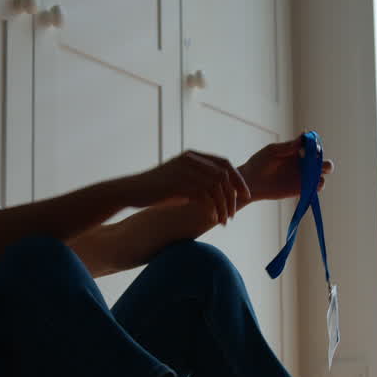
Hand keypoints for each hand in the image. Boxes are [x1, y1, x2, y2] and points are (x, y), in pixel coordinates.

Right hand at [127, 150, 251, 224]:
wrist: (132, 191)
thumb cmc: (155, 191)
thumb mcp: (179, 184)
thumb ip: (197, 185)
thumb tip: (215, 197)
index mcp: (192, 156)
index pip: (224, 163)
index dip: (237, 178)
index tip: (245, 195)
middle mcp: (190, 159)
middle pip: (224, 174)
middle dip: (234, 194)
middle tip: (235, 213)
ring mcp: (184, 170)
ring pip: (216, 186)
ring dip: (224, 205)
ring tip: (226, 220)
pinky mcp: (178, 183)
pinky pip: (204, 196)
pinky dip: (213, 208)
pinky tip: (214, 219)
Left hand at [238, 138, 334, 201]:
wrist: (250, 183)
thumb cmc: (259, 163)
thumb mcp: (272, 151)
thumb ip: (288, 146)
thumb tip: (304, 136)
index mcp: (298, 152)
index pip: (315, 147)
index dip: (317, 147)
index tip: (311, 147)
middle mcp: (303, 164)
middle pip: (324, 163)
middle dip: (325, 163)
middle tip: (318, 164)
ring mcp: (303, 178)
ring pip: (322, 177)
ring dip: (321, 175)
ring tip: (311, 175)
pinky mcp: (300, 190)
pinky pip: (315, 189)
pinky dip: (317, 186)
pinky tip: (309, 184)